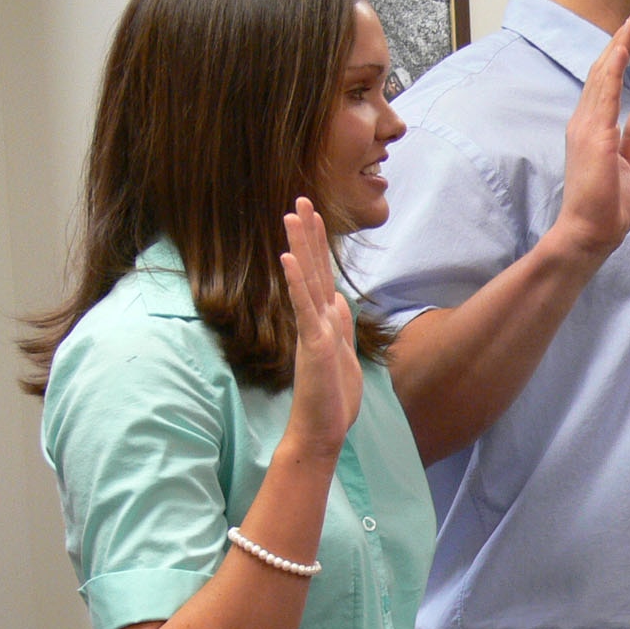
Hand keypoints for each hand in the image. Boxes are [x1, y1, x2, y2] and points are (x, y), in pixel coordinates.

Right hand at [280, 198, 360, 454]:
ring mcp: (312, 329)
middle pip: (310, 268)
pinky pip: (303, 308)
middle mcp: (315, 319)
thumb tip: (338, 301)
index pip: (320, 274)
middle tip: (300, 199)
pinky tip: (287, 260)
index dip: (317, 245)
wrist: (322, 429)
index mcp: (324, 320)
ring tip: (291, 216)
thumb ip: (338, 326)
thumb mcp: (343, 353)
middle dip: (307, 234)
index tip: (312, 214)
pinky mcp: (313, 344)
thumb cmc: (332, 396)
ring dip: (299, 248)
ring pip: (305, 281)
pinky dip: (296, 284)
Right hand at [553, 10, 629, 259]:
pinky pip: (605, 95)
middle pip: (603, 74)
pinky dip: (613, 70)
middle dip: (619, 44)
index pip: (606, 87)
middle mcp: (585, 123)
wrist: (590, 233)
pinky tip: (622, 50)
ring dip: (618, 47)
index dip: (618, 60)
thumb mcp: (627, 167)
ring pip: (603, 77)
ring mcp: (587, 128)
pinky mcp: (594, 136)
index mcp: (592, 130)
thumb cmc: (606, 208)